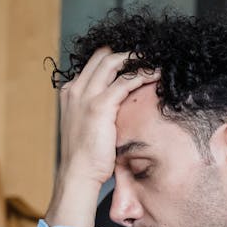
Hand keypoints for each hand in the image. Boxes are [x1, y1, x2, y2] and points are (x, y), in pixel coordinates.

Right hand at [46, 47, 159, 226]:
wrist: (77, 174)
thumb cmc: (86, 156)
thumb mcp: (87, 126)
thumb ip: (97, 111)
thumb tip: (118, 107)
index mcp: (71, 92)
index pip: (94, 63)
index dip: (115, 56)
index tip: (135, 59)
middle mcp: (76, 89)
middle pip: (103, 56)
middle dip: (128, 52)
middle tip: (148, 54)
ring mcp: (85, 96)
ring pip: (113, 63)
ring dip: (137, 59)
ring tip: (155, 60)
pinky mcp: (99, 106)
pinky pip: (124, 82)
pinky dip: (142, 75)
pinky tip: (156, 75)